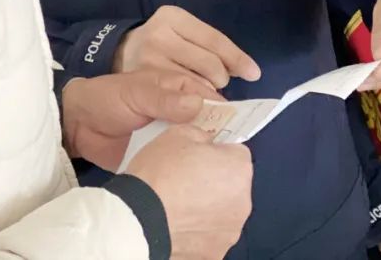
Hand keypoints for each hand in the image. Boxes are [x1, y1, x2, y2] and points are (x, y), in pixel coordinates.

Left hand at [61, 70, 219, 170]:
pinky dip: (189, 173)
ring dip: (207, 158)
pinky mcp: (163, 159)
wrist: (78, 126)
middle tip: (232, 156)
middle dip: (220, 138)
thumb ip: (163, 99)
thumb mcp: (135, 92)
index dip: (226, 111)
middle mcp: (181, 114)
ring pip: (198, 147)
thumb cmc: (107, 99)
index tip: (240, 128)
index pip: (210, 98)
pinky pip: (181, 165)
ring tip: (221, 173)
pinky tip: (200, 183)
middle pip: (210, 125)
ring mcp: (173, 137)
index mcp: (179, 90)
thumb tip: (198, 105)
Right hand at [113, 5, 260, 89]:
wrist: (119, 58)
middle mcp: (159, 35)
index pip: (215, 40)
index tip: (253, 73)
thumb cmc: (161, 47)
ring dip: (207, 93)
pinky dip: (192, 103)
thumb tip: (246, 72)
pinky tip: (190, 102)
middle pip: (210, 64)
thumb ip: (209, 48)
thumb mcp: (181, 36)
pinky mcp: (144, 84)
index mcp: (173, 17)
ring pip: (198, 84)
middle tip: (214, 82)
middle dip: (220, 78)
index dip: (237, 58)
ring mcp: (149, 60)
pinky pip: (182, 99)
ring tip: (200, 92)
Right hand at [127, 126, 252, 259]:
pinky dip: (196, 230)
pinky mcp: (213, 253)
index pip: (236, 153)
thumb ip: (200, 135)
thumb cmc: (159, 174)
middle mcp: (242, 204)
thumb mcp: (178, 133)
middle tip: (184, 178)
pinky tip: (175, 222)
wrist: (138, 219)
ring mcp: (229, 232)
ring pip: (221, 212)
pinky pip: (208, 234)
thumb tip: (206, 142)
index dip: (215, 151)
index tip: (198, 155)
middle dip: (213, 180)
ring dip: (206, 207)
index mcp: (238, 170)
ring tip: (176, 203)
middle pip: (231, 185)